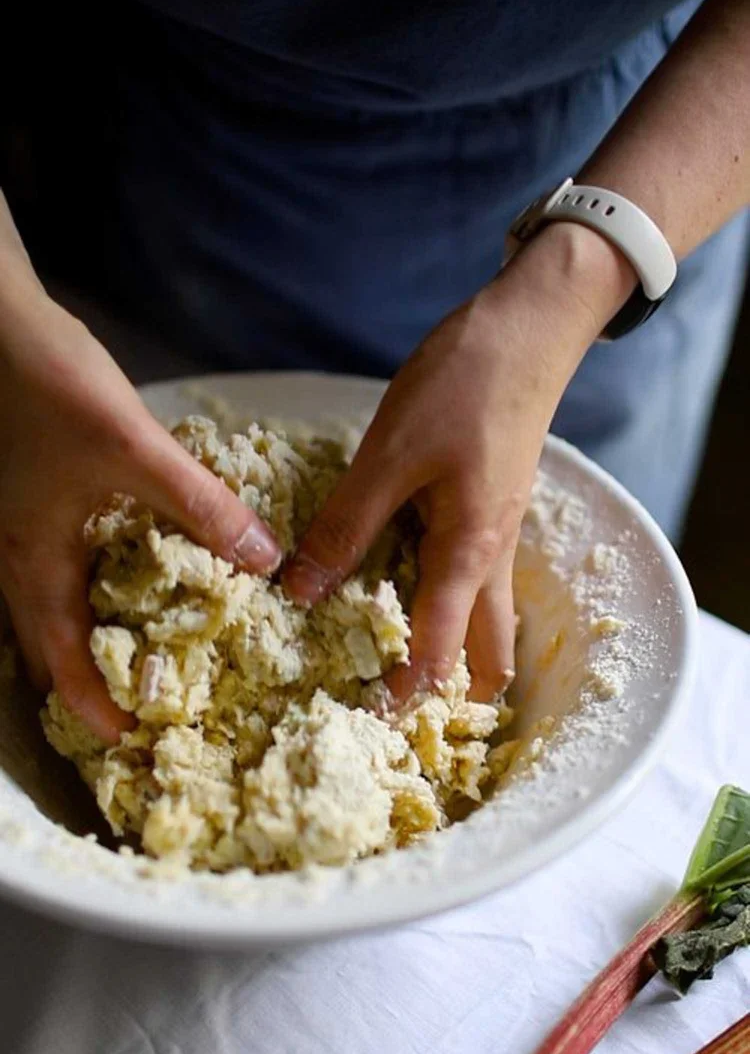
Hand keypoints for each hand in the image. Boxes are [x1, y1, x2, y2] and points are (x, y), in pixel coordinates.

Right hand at [0, 289, 280, 741]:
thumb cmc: (51, 386)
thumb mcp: (134, 450)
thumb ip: (202, 507)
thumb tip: (269, 564)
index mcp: (35, 564)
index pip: (62, 664)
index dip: (96, 708)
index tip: (137, 739)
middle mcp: (19, 560)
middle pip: (50, 648)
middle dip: (92, 684)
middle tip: (146, 707)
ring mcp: (20, 531)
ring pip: (52, 610)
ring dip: (91, 641)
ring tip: (148, 657)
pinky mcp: (35, 502)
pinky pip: (60, 569)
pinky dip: (94, 591)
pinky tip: (138, 577)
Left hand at [284, 222, 634, 701]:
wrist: (529, 328)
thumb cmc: (463, 385)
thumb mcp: (390, 456)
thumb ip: (346, 527)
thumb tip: (300, 592)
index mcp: (469, 553)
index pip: (438, 653)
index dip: (401, 696)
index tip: (359, 726)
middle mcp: (492, 558)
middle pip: (485, 654)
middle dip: (447, 693)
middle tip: (389, 709)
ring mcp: (497, 534)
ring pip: (483, 619)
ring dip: (449, 651)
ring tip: (387, 664)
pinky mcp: (488, 510)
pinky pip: (471, 579)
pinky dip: (441, 602)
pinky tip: (395, 587)